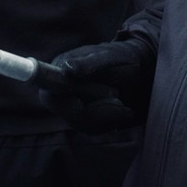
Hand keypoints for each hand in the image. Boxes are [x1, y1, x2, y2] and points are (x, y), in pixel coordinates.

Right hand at [39, 34, 154, 133]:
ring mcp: (70, 108)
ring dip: (107, 114)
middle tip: (117, 94)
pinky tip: (123, 110)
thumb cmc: (121, 58)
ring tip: (123, 101)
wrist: (139, 73)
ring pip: (81, 123)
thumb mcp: (109, 57)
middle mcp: (60, 91)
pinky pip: (93, 129)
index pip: (47, 89)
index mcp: (59, 69)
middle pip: (65, 111)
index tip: (79, 104)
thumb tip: (67, 68)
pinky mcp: (83, 121)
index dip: (60, 99)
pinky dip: (111, 121)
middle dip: (94, 106)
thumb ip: (88, 63)